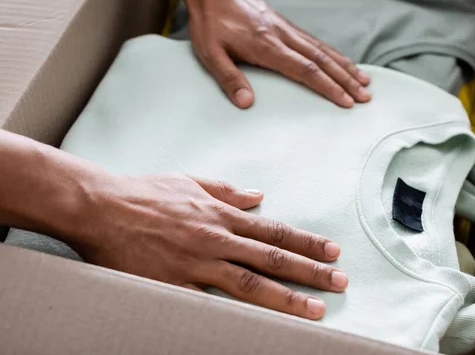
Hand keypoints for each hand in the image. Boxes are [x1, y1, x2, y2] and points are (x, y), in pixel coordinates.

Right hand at [72, 173, 347, 319]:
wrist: (101, 206)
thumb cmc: (144, 192)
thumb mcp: (190, 181)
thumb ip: (227, 190)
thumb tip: (259, 196)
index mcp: (221, 214)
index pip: (274, 231)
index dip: (306, 242)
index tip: (333, 251)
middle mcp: (216, 238)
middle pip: (272, 259)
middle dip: (310, 271)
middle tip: (340, 282)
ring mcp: (196, 263)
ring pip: (251, 283)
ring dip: (288, 297)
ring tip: (317, 309)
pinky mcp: (173, 284)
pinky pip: (210, 304)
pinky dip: (237, 315)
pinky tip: (260, 325)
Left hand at [161, 0, 370, 108]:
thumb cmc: (209, 21)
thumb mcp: (210, 53)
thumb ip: (229, 78)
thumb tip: (247, 103)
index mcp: (266, 45)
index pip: (305, 70)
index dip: (327, 87)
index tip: (345, 101)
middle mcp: (282, 36)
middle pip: (322, 60)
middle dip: (346, 80)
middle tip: (365, 96)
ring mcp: (286, 28)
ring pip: (322, 49)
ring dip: (345, 66)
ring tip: (364, 81)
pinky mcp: (285, 24)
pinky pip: (315, 41)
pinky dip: (333, 53)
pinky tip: (342, 61)